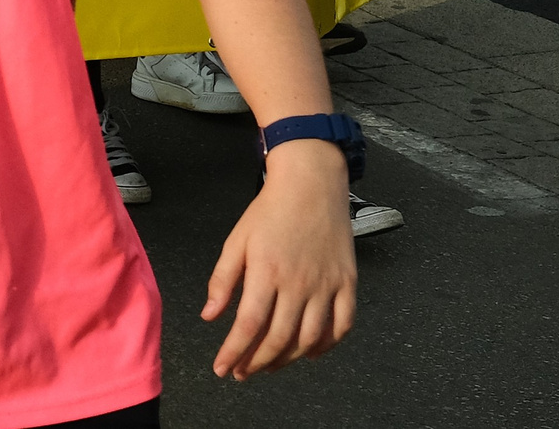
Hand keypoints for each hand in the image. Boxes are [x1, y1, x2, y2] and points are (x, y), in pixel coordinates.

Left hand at [201, 144, 354, 378]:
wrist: (311, 185)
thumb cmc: (269, 211)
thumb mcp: (236, 240)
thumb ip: (222, 279)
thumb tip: (210, 316)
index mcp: (266, 272)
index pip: (248, 324)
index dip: (234, 352)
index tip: (222, 369)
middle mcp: (299, 284)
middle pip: (279, 338)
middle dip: (257, 362)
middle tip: (242, 373)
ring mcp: (327, 285)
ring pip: (310, 338)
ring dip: (288, 360)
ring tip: (269, 365)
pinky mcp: (348, 284)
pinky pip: (342, 326)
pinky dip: (327, 346)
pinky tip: (310, 352)